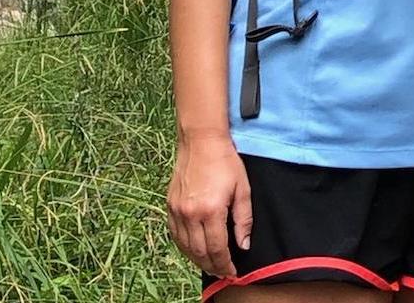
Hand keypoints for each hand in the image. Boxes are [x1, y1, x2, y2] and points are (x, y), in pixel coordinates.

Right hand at [168, 130, 251, 279]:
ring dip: (198, 260)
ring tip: (210, 266)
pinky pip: (176, 235)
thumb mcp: (242, 188)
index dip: (225, 264)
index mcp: (211, 210)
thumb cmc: (225, 161)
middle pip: (200, 252)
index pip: (217, 248)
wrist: (201, 140)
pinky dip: (185, 247)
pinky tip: (194, 250)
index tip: (233, 273)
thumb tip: (244, 245)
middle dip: (212, 266)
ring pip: (186, 247)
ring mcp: (177, 211)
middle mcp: (191, 214)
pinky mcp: (170, 206)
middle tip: (222, 273)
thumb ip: (243, 219)